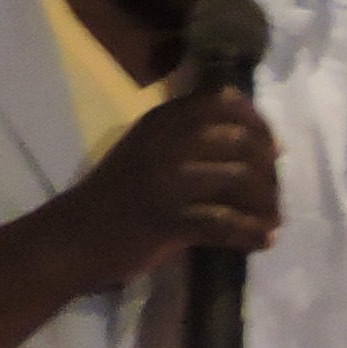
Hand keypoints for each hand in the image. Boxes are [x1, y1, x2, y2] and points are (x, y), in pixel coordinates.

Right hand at [56, 86, 280, 287]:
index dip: (260, 126)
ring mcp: (168, 181)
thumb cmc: (115, 194)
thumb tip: (246, 121)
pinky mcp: (169, 220)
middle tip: (273, 194)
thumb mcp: (148, 147)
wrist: (72, 237)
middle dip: (269, 172)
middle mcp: (168, 142)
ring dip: (267, 204)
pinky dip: (252, 234)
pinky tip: (263, 243)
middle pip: (243, 143)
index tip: (273, 150)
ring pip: (242, 181)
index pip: (225, 105)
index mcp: (162, 120)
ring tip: (272, 221)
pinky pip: (227, 224)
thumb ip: (189, 131)